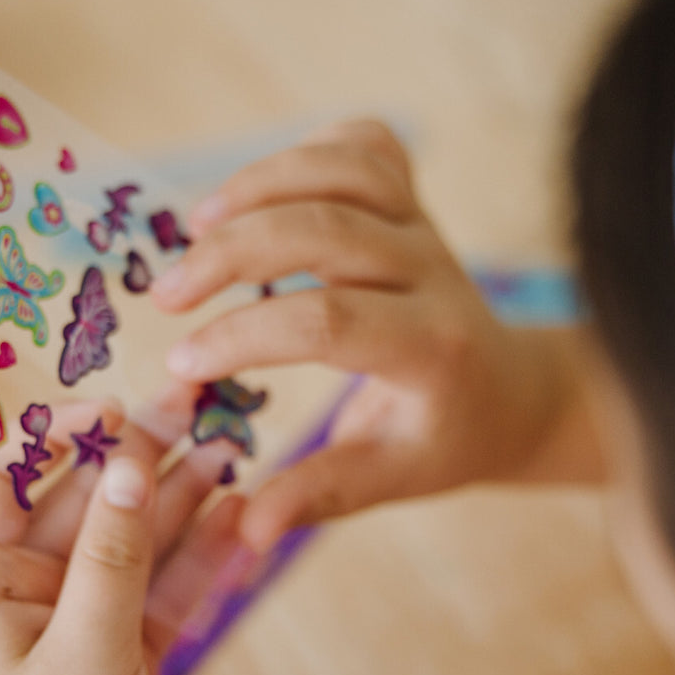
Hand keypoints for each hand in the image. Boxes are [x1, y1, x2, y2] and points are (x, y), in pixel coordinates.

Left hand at [0, 392, 243, 674]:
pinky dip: (195, 559)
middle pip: (78, 507)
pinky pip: (161, 592)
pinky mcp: (124, 662)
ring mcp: (79, 631)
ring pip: (129, 546)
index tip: (111, 411)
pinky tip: (238, 517)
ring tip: (228, 452)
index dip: (46, 438)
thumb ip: (113, 553)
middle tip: (195, 410)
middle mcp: (23, 603)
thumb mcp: (88, 651)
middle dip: (134, 461)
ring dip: (174, 503)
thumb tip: (128, 457)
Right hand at [151, 119, 599, 551]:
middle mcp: (432, 272)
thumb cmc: (442, 437)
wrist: (507, 389)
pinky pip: (365, 145)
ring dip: (259, 185)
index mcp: (431, 348)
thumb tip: (243, 529)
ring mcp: (425, 225)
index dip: (245, 335)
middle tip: (167, 294)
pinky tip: (261, 190)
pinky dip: (307, 151)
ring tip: (195, 224)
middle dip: (231, 254)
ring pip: (345, 170)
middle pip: (325, 230)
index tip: (182, 363)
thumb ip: (320, 495)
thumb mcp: (391, 476)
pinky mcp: (415, 199)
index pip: (328, 322)